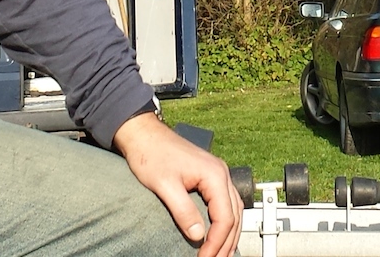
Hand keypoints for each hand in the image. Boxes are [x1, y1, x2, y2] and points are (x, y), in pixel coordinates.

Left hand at [112, 111, 242, 256]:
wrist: (144, 134)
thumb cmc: (151, 154)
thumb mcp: (165, 185)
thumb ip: (183, 211)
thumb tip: (198, 235)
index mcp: (214, 175)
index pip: (225, 217)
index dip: (216, 242)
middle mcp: (221, 174)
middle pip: (234, 216)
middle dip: (226, 243)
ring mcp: (217, 175)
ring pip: (234, 211)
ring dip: (229, 235)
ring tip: (220, 255)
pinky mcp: (209, 177)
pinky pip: (225, 204)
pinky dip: (225, 222)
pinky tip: (218, 235)